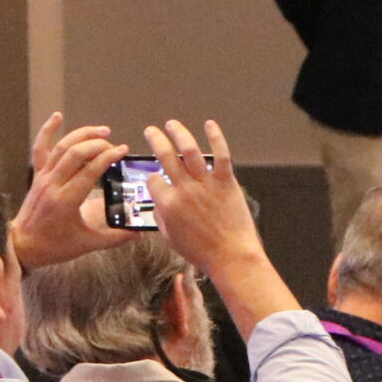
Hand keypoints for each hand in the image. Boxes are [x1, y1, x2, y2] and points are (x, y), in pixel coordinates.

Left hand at [8, 112, 127, 270]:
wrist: (23, 246)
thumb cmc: (55, 246)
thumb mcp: (88, 244)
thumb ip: (116, 237)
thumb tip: (139, 233)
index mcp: (67, 201)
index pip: (90, 171)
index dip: (108, 157)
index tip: (123, 151)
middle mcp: (53, 185)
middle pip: (76, 154)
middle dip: (98, 145)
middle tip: (114, 146)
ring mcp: (43, 177)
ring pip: (62, 147)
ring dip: (82, 135)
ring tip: (102, 131)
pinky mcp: (37, 175)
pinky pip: (41, 148)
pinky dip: (47, 130)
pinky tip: (58, 116)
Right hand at [141, 119, 263, 277]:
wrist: (231, 257)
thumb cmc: (202, 252)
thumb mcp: (171, 238)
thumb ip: (161, 217)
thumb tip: (158, 202)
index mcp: (168, 204)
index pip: (152, 181)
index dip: (152, 178)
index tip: (156, 178)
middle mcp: (184, 190)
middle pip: (165, 156)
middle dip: (155, 140)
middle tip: (151, 131)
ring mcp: (206, 184)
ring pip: (189, 149)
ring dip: (178, 132)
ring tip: (172, 124)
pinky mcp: (226, 182)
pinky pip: (221, 154)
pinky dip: (215, 137)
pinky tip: (210, 124)